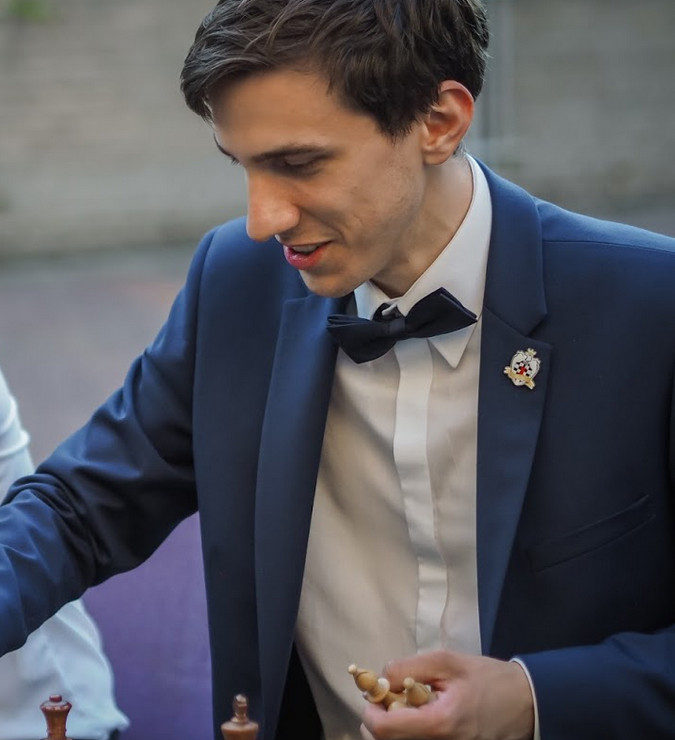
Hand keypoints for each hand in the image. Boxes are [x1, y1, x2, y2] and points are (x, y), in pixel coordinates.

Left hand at [360, 650, 533, 739]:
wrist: (524, 703)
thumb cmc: (487, 679)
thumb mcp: (448, 662)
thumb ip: (410, 667)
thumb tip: (381, 677)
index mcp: (440, 723)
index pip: (385, 730)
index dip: (371, 711)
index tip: (375, 693)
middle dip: (378, 720)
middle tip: (386, 698)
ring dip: (392, 727)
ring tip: (403, 704)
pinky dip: (408, 731)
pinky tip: (417, 715)